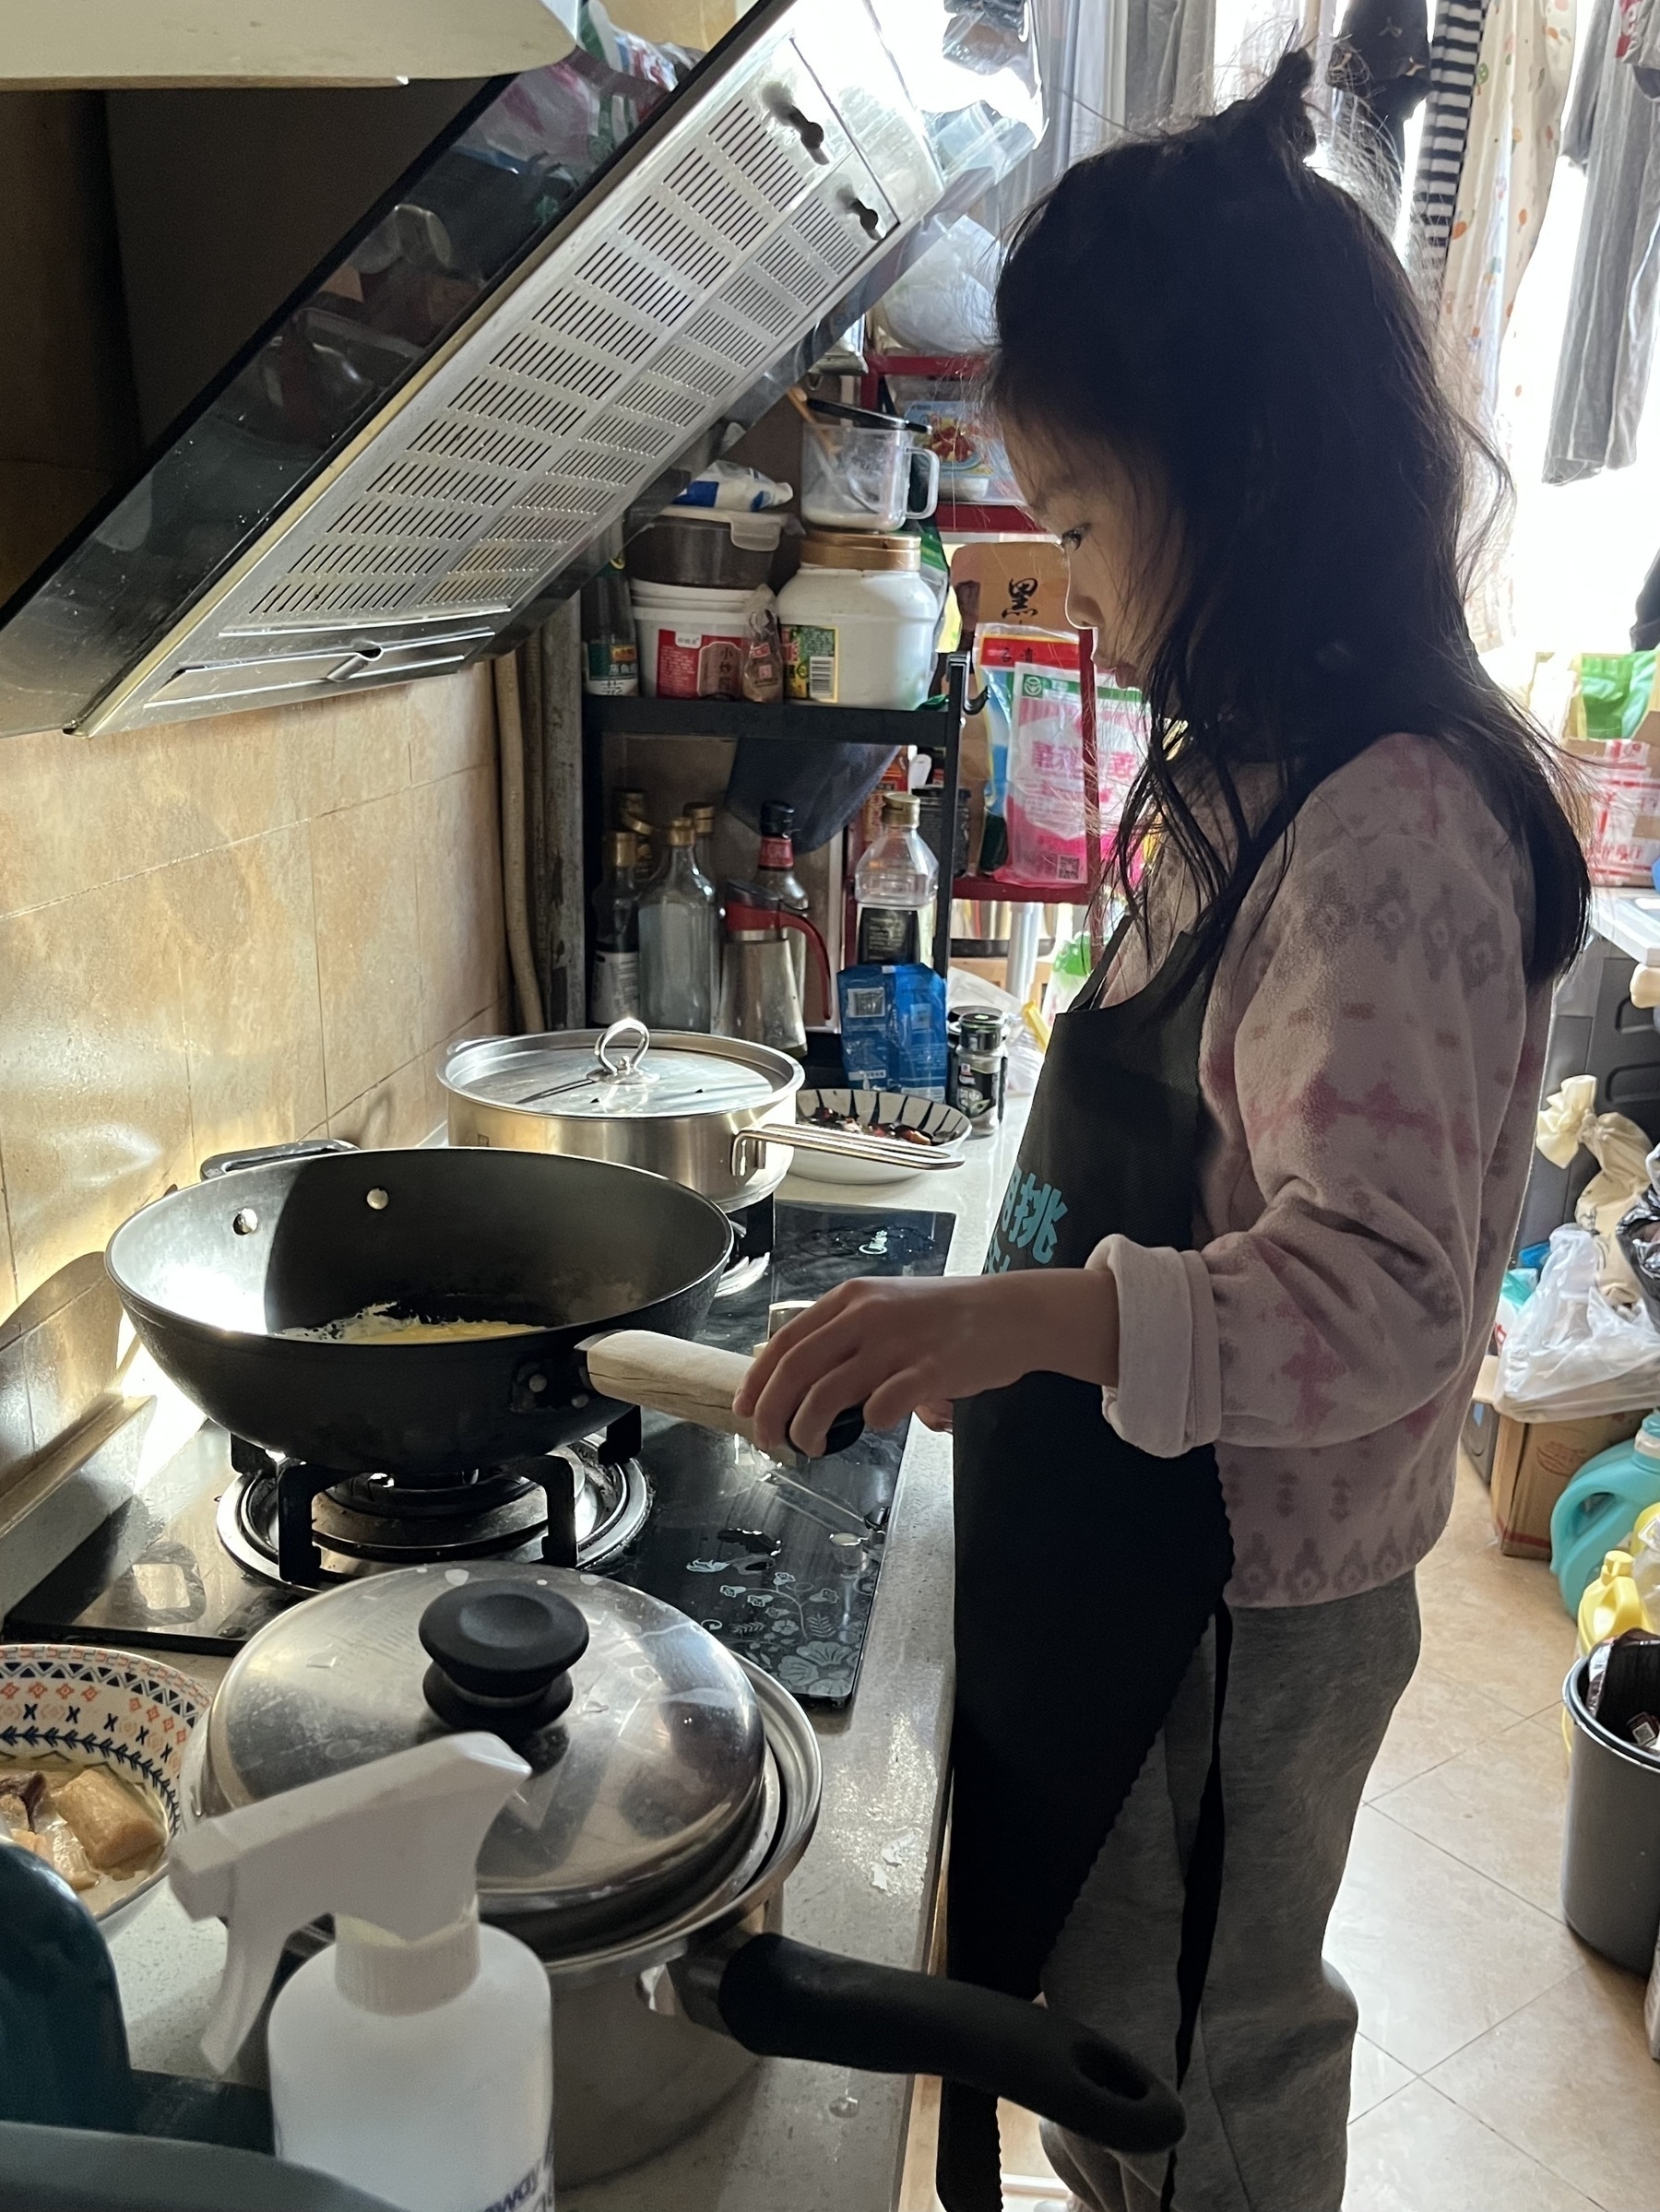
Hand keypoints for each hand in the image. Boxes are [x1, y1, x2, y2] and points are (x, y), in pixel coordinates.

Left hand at [732, 1268, 1120, 1457]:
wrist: (1010, 1313)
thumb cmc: (947, 1316)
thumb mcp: (887, 1308)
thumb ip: (849, 1337)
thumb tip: (807, 1382)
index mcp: (851, 1299)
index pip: (785, 1341)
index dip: (757, 1380)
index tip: (745, 1408)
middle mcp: (867, 1315)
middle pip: (796, 1370)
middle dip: (771, 1413)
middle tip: (767, 1441)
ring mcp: (897, 1342)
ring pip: (827, 1394)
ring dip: (809, 1429)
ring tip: (811, 1446)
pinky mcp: (928, 1370)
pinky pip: (881, 1407)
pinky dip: (870, 1422)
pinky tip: (876, 1423)